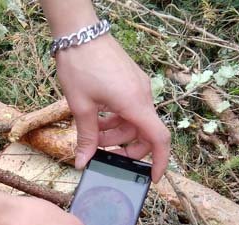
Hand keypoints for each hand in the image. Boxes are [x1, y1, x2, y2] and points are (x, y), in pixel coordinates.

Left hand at [55, 35, 170, 181]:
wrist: (79, 33)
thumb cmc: (80, 66)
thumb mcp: (80, 106)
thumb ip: (86, 137)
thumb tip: (83, 162)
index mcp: (135, 103)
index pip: (159, 139)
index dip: (158, 162)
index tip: (151, 178)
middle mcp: (142, 95)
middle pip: (145, 133)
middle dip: (125, 148)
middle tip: (102, 153)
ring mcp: (137, 87)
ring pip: (134, 121)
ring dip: (115, 133)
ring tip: (91, 134)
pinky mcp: (130, 81)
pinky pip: (129, 108)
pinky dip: (115, 119)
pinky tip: (95, 119)